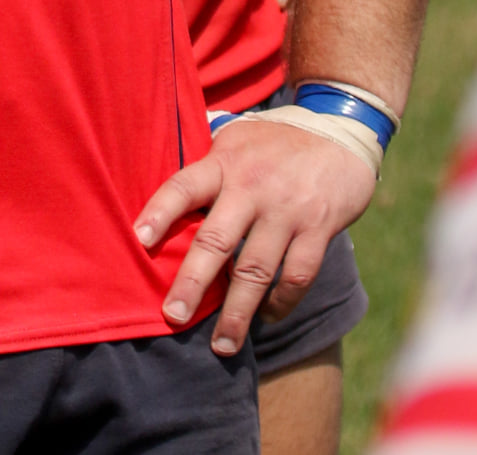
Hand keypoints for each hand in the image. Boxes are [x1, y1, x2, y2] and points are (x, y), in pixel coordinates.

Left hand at [133, 117, 375, 354]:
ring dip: (237, 311)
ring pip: (256, 269)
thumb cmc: (272, 142)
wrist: (338, 131)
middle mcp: (252, 186)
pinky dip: (280, 302)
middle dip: (192, 282)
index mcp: (225, 161)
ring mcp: (286, 209)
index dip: (160, 211)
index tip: (138, 240)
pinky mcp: (318, 228)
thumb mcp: (235, 139)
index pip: (185, 186)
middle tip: (173, 315)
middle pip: (216, 239)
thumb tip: (162, 195)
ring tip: (222, 344)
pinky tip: (266, 316)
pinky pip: (296, 276)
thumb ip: (206, 165)